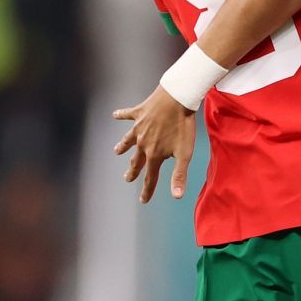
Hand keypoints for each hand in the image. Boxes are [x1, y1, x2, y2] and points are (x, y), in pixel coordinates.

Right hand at [113, 86, 197, 202]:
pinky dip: (121, 115)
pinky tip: (115, 115)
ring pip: (128, 140)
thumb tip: (176, 196)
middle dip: (133, 171)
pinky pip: (127, 115)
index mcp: (154, 154)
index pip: (150, 177)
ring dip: (122, 146)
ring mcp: (139, 127)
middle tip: (127, 179)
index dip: (147, 190)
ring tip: (116, 151)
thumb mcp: (184, 154)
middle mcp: (142, 143)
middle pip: (136, 161)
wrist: (177, 99)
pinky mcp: (139, 112)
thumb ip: (179, 175)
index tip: (143, 201)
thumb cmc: (183, 127)